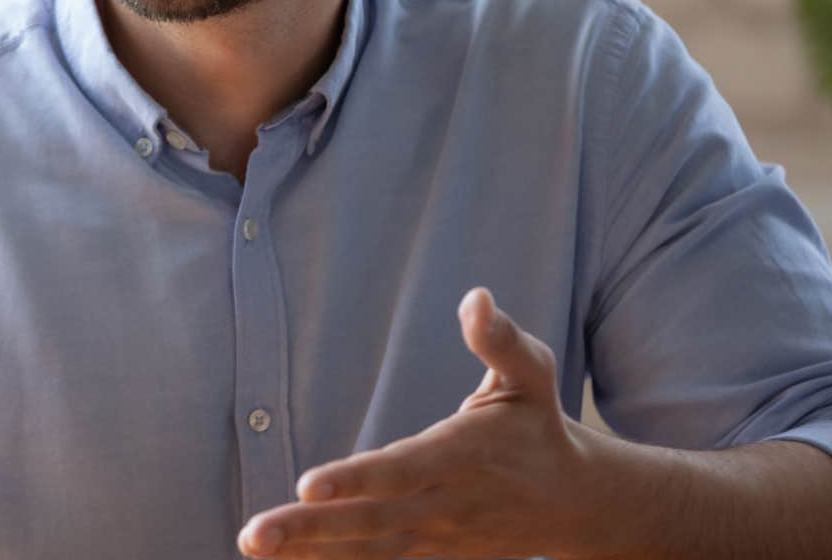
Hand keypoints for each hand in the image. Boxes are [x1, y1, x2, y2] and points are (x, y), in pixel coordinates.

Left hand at [238, 287, 607, 558]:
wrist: (577, 504)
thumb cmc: (538, 426)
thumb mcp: (532, 374)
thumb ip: (500, 340)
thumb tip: (475, 298)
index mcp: (461, 455)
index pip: (401, 470)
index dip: (355, 480)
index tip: (307, 486)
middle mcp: (445, 503)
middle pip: (371, 521)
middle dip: (310, 530)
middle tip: (253, 535)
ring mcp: (437, 539)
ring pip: (368, 552)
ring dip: (309, 554)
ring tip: (254, 548)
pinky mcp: (431, 556)